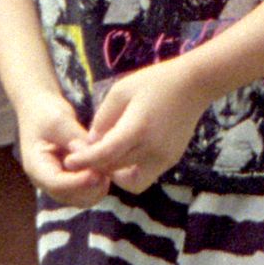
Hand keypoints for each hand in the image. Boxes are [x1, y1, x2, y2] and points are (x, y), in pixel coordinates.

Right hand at [12, 90, 108, 201]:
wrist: (41, 108)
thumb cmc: (46, 111)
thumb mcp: (60, 121)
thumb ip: (77, 139)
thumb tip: (95, 155)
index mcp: (36, 166)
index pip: (56, 184)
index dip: (79, 182)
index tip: (97, 173)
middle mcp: (45, 180)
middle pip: (70, 197)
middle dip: (91, 187)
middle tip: (108, 168)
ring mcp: (58, 182)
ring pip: (81, 199)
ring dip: (97, 187)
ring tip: (108, 166)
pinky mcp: (70, 180)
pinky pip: (87, 191)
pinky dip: (98, 184)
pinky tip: (107, 167)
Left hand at [71, 61, 208, 193]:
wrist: (194, 85)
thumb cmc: (153, 82)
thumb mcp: (120, 92)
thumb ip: (103, 119)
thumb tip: (91, 143)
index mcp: (138, 128)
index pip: (106, 154)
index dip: (85, 160)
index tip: (69, 161)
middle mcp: (153, 148)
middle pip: (116, 169)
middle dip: (97, 167)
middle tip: (86, 156)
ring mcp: (165, 158)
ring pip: (132, 182)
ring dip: (117, 175)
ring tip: (108, 158)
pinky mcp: (171, 160)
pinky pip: (146, 175)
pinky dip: (132, 170)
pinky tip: (125, 153)